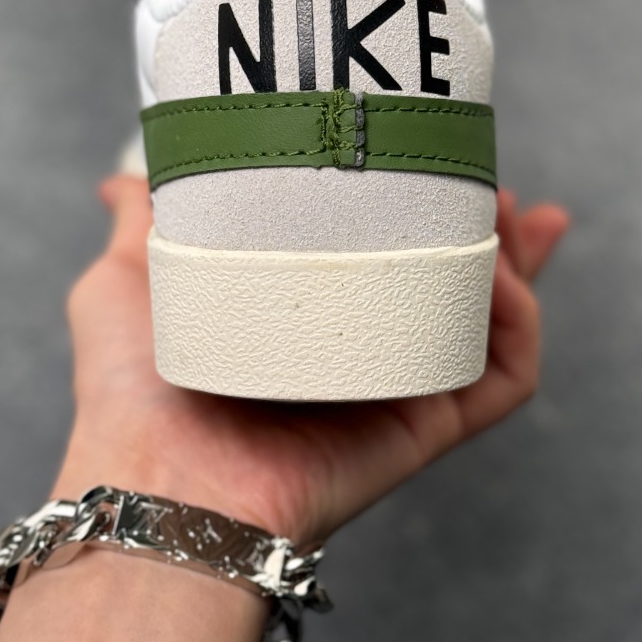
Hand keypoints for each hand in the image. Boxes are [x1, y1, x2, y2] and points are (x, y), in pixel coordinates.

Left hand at [57, 180, 568, 543]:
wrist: (157, 479)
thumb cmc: (130, 393)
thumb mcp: (126, 282)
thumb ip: (139, 225)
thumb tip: (120, 180)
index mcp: (303, 320)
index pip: (378, 257)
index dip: (414, 211)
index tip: (431, 162)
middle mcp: (357, 353)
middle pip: (448, 288)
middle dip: (487, 236)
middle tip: (500, 191)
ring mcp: (396, 392)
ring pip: (484, 326)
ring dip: (514, 268)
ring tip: (515, 218)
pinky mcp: (423, 429)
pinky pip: (500, 381)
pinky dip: (520, 331)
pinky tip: (507, 284)